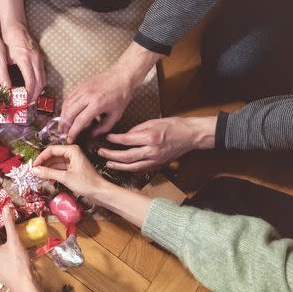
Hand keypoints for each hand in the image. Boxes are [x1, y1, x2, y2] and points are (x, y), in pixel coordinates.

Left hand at [3, 25, 46, 100]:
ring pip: (43, 79)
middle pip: (40, 83)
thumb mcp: (5, 58)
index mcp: (25, 60)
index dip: (28, 93)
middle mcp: (35, 60)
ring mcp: (40, 59)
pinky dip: (40, 83)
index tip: (24, 101)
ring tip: (32, 98)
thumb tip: (5, 88)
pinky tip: (35, 88)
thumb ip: (6, 73)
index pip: (30, 81)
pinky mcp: (41, 58)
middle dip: (35, 95)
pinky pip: (43, 74)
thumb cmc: (9, 43)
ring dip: (39, 90)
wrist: (16, 29)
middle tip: (28, 103)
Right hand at [35, 145, 152, 226]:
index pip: (51, 150)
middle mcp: (72, 153)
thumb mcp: (65, 178)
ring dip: (47, 168)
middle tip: (34, 172)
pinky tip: (47, 178)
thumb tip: (35, 170)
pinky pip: (59, 168)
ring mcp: (72, 161)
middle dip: (43, 163)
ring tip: (38, 176)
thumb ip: (49, 173)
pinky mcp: (73, 169)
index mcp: (71, 150)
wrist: (100, 192)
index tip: (33, 166)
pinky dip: (53, 172)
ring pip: (55, 162)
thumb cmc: (86, 183)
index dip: (41, 157)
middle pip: (53, 155)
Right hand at [61, 42, 159, 142]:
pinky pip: (68, 98)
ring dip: (62, 117)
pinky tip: (66, 114)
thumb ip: (104, 127)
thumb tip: (92, 135)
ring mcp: (82, 89)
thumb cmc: (121, 95)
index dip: (72, 132)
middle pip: (69, 113)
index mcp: (97, 104)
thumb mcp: (116, 115)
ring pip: (66, 105)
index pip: (79, 121)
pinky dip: (65, 107)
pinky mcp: (80, 85)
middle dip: (64, 126)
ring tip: (63, 126)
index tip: (70, 139)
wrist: (122, 76)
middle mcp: (87, 96)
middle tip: (64, 134)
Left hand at [100, 116, 216, 171]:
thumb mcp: (153, 122)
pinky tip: (123, 167)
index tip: (107, 138)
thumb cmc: (174, 126)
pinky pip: (141, 169)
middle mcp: (152, 150)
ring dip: (118, 166)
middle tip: (101, 152)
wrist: (190, 135)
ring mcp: (155, 160)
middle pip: (126, 156)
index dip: (114, 140)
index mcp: (150, 137)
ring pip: (132, 166)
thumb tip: (124, 136)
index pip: (126, 140)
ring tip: (108, 163)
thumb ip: (137, 129)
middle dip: (111, 155)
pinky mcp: (158, 165)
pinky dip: (130, 169)